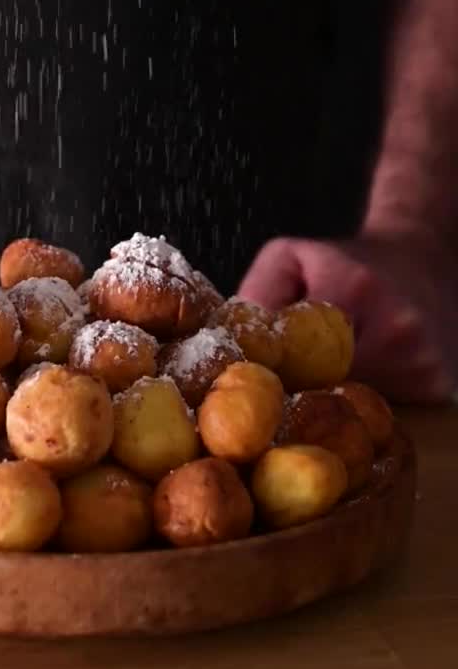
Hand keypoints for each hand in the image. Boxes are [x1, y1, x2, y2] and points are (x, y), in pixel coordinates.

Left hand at [238, 232, 456, 403]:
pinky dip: (371, 405)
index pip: (298, 358)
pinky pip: (391, 413)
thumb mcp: (290, 257)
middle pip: (330, 390)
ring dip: (337, 402)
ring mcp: (423, 361)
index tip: (256, 386)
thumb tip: (231, 345)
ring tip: (328, 379)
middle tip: (284, 393)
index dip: (272, 377)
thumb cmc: (349, 260)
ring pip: (359, 407)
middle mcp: (395, 328)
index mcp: (352, 290)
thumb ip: (255, 295)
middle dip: (304, 394)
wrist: (422, 255)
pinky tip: (365, 380)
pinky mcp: (439, 385)